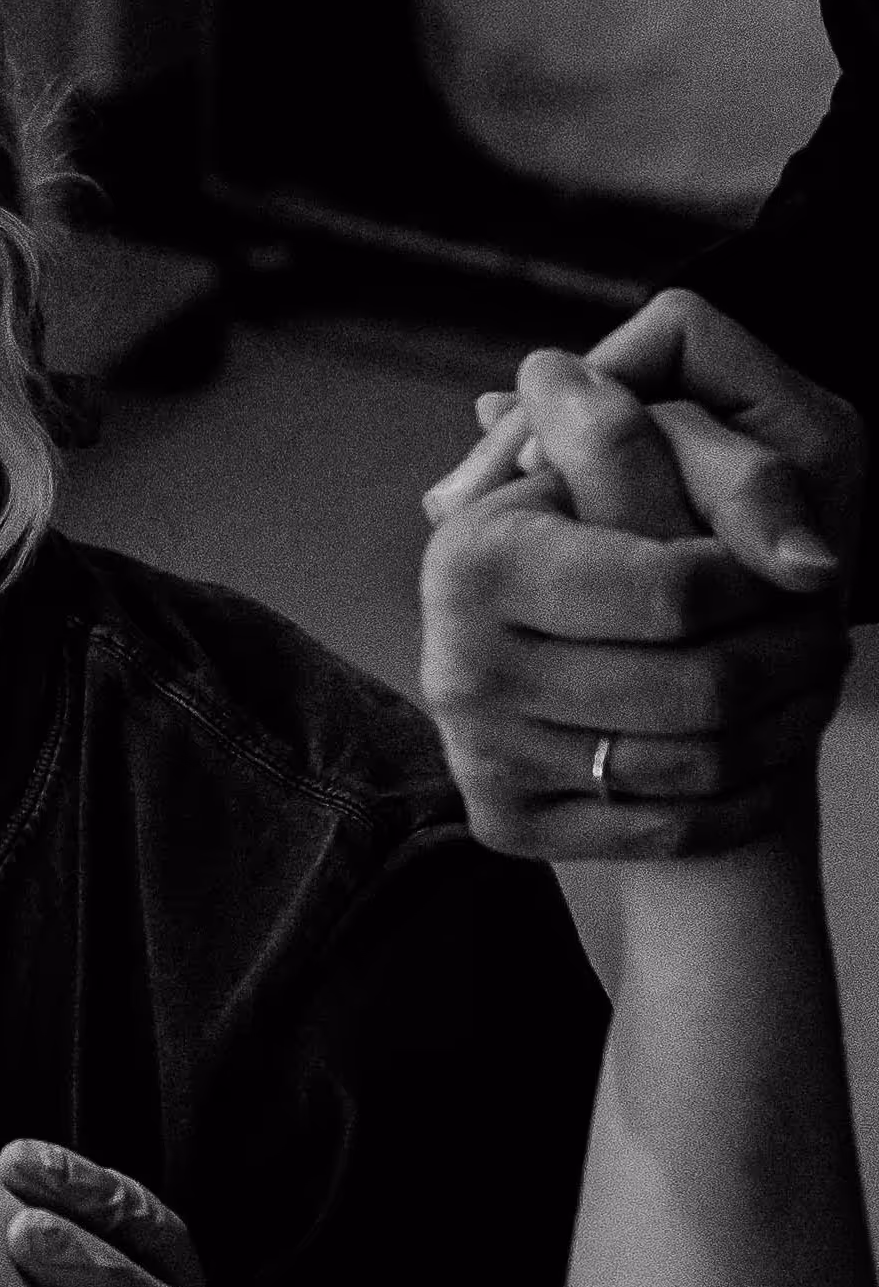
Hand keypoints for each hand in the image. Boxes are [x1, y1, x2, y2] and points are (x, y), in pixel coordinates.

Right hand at [419, 293, 860, 860]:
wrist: (502, 613)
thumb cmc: (583, 523)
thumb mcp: (626, 458)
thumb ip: (733, 477)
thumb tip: (815, 567)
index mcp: (477, 561)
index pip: (677, 591)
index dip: (765, 584)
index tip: (790, 568)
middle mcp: (463, 667)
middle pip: (700, 688)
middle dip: (796, 656)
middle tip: (824, 629)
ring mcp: (480, 755)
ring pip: (697, 764)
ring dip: (788, 721)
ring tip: (807, 677)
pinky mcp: (508, 820)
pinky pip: (670, 828)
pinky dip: (748, 794)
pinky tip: (766, 745)